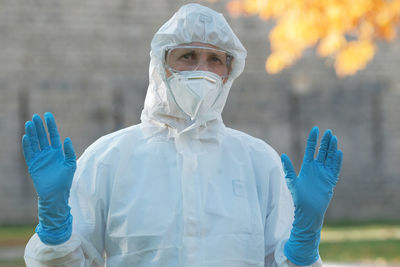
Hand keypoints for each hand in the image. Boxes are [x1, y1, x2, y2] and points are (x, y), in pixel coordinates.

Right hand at [22, 112, 75, 244]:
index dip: (50, 125)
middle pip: (42, 137)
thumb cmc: (65, 181)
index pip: (53, 135)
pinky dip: (27, 145)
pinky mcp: (33, 165)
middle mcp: (48, 153)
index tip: (47, 115)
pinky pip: (29, 153)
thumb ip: (69, 151)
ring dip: (32, 133)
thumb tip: (67, 139)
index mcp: (57, 152)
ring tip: (29, 123)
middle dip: (39, 126)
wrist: (56, 194)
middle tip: (36, 116)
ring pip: (35, 142)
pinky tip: (26, 137)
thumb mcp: (71, 164)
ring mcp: (40, 158)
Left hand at [281, 126, 342, 264]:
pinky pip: (335, 168)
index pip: (311, 149)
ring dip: (332, 148)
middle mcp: (316, 168)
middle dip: (325, 141)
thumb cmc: (299, 198)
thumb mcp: (292, 181)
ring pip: (330, 157)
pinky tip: (338, 152)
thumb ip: (288, 168)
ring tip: (334, 137)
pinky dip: (337, 160)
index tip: (315, 129)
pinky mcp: (331, 180)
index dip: (313, 139)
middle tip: (328, 131)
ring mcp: (324, 174)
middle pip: (322, 151)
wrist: (308, 211)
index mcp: (307, 167)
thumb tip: (282, 155)